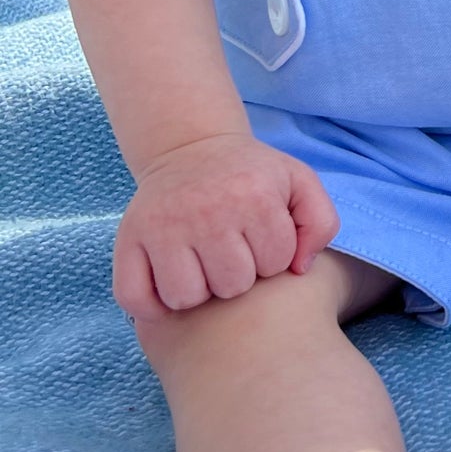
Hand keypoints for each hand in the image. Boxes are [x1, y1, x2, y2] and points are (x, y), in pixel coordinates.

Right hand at [112, 130, 338, 322]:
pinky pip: (136, 300)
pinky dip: (152, 303)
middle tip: (229, 250)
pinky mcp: (129, 239)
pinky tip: (169, 279)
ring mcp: (164, 226)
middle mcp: (207, 210)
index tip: (260, 238)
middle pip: (232, 286)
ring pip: (187, 298)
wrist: (191, 148)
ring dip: (197, 291)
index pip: (277, 264)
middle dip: (237, 275)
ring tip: (202, 263)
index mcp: (254, 196)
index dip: (273, 257)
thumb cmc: (250, 174)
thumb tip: (300, 270)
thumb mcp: (298, 182)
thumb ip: (320, 222)